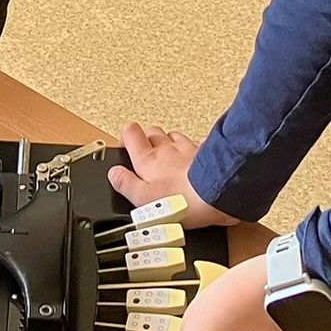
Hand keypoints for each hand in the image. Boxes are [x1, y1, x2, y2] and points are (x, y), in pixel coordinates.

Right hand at [107, 123, 237, 227]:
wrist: (216, 193)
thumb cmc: (182, 199)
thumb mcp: (143, 199)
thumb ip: (125, 184)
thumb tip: (114, 174)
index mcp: (148, 159)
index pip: (131, 132)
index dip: (126, 136)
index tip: (125, 145)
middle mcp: (167, 148)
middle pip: (152, 131)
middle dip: (148, 139)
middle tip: (147, 151)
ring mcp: (187, 147)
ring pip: (174, 136)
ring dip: (170, 143)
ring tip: (169, 155)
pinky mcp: (206, 151)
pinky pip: (196, 143)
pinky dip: (193, 148)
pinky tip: (194, 158)